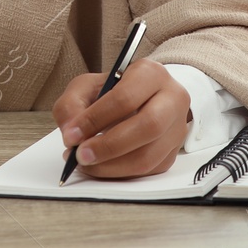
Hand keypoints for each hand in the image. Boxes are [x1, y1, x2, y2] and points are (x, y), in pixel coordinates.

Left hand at [52, 59, 191, 178]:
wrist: (143, 97)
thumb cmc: (115, 90)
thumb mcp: (88, 85)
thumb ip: (72, 104)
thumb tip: (70, 132)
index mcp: (150, 73)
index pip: (125, 98)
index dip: (95, 119)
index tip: (72, 135)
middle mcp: (171, 99)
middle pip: (148, 126)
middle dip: (109, 146)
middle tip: (81, 155)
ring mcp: (177, 127)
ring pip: (149, 155)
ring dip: (113, 166)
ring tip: (87, 164)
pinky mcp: (173, 152)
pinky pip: (149, 170)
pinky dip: (121, 173)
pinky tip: (102, 167)